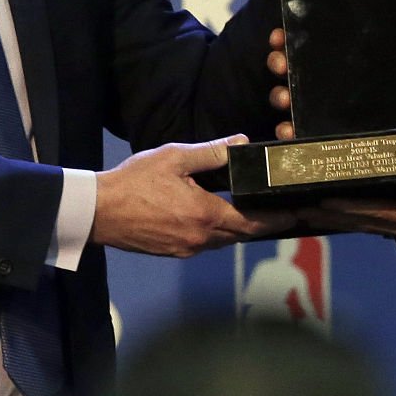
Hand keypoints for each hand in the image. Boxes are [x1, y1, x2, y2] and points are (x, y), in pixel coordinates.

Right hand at [90, 136, 292, 255]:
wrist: (98, 211)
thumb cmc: (134, 182)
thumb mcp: (174, 158)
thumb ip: (212, 152)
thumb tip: (242, 143)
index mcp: (205, 215)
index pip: (252, 223)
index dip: (276, 220)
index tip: (296, 215)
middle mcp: (199, 238)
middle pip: (240, 234)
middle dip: (260, 224)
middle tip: (278, 210)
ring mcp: (185, 248)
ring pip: (222, 240)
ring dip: (236, 228)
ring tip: (249, 211)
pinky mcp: (171, 251)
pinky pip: (203, 243)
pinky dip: (215, 232)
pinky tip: (213, 216)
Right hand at [266, 26, 395, 139]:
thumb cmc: (395, 90)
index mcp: (330, 62)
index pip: (301, 45)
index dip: (285, 39)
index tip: (279, 35)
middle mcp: (315, 84)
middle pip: (286, 69)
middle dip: (278, 63)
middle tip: (281, 62)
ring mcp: (311, 110)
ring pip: (284, 99)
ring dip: (278, 97)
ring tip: (285, 99)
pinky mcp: (314, 135)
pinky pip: (293, 134)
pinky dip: (286, 133)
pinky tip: (288, 131)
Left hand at [297, 185, 395, 251]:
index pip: (376, 212)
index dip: (347, 206)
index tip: (319, 200)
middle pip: (365, 220)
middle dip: (332, 215)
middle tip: (298, 208)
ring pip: (370, 223)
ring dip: (341, 218)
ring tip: (312, 210)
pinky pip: (383, 221)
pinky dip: (361, 216)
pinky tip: (349, 212)